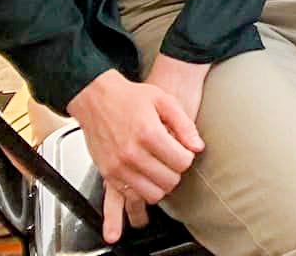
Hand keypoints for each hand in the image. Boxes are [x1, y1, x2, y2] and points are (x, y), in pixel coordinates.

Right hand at [68, 70, 203, 240]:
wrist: (97, 99)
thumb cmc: (131, 97)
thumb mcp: (164, 101)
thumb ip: (184, 125)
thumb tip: (198, 147)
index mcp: (149, 133)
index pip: (181, 161)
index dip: (188, 158)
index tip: (184, 151)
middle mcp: (131, 153)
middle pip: (169, 181)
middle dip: (177, 173)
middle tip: (174, 161)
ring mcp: (117, 166)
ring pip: (151, 194)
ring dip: (161, 186)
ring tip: (162, 171)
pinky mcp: (107, 174)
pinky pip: (128, 197)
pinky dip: (139, 196)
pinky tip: (137, 194)